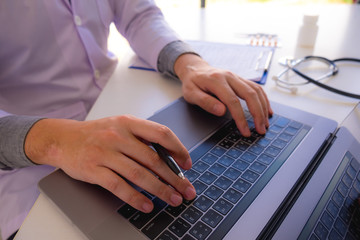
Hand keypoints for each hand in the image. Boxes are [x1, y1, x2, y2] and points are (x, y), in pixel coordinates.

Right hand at [24, 116, 195, 212]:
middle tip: (186, 190)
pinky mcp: (94, 170)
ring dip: (160, 189)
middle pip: (153, 159)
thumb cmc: (97, 134)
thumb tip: (169, 156)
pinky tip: (147, 205)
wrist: (63, 139)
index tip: (187, 164)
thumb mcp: (120, 126)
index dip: (178, 149)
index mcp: (129, 122)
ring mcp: (105, 153)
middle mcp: (118, 136)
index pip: (161, 133)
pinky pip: (119, 186)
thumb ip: (142, 137)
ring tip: (173, 199)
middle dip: (174, 177)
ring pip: (139, 174)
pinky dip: (135, 197)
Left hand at [174, 54, 272, 136]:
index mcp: (216, 80)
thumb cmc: (192, 83)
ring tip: (265, 123)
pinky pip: (256, 88)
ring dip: (263, 107)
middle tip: (261, 129)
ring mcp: (236, 77)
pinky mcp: (240, 80)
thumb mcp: (191, 94)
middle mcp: (229, 77)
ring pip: (256, 90)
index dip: (241, 118)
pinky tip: (267, 110)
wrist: (194, 69)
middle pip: (250, 94)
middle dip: (258, 113)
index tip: (245, 131)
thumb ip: (205, 102)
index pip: (233, 101)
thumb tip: (221, 111)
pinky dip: (264, 100)